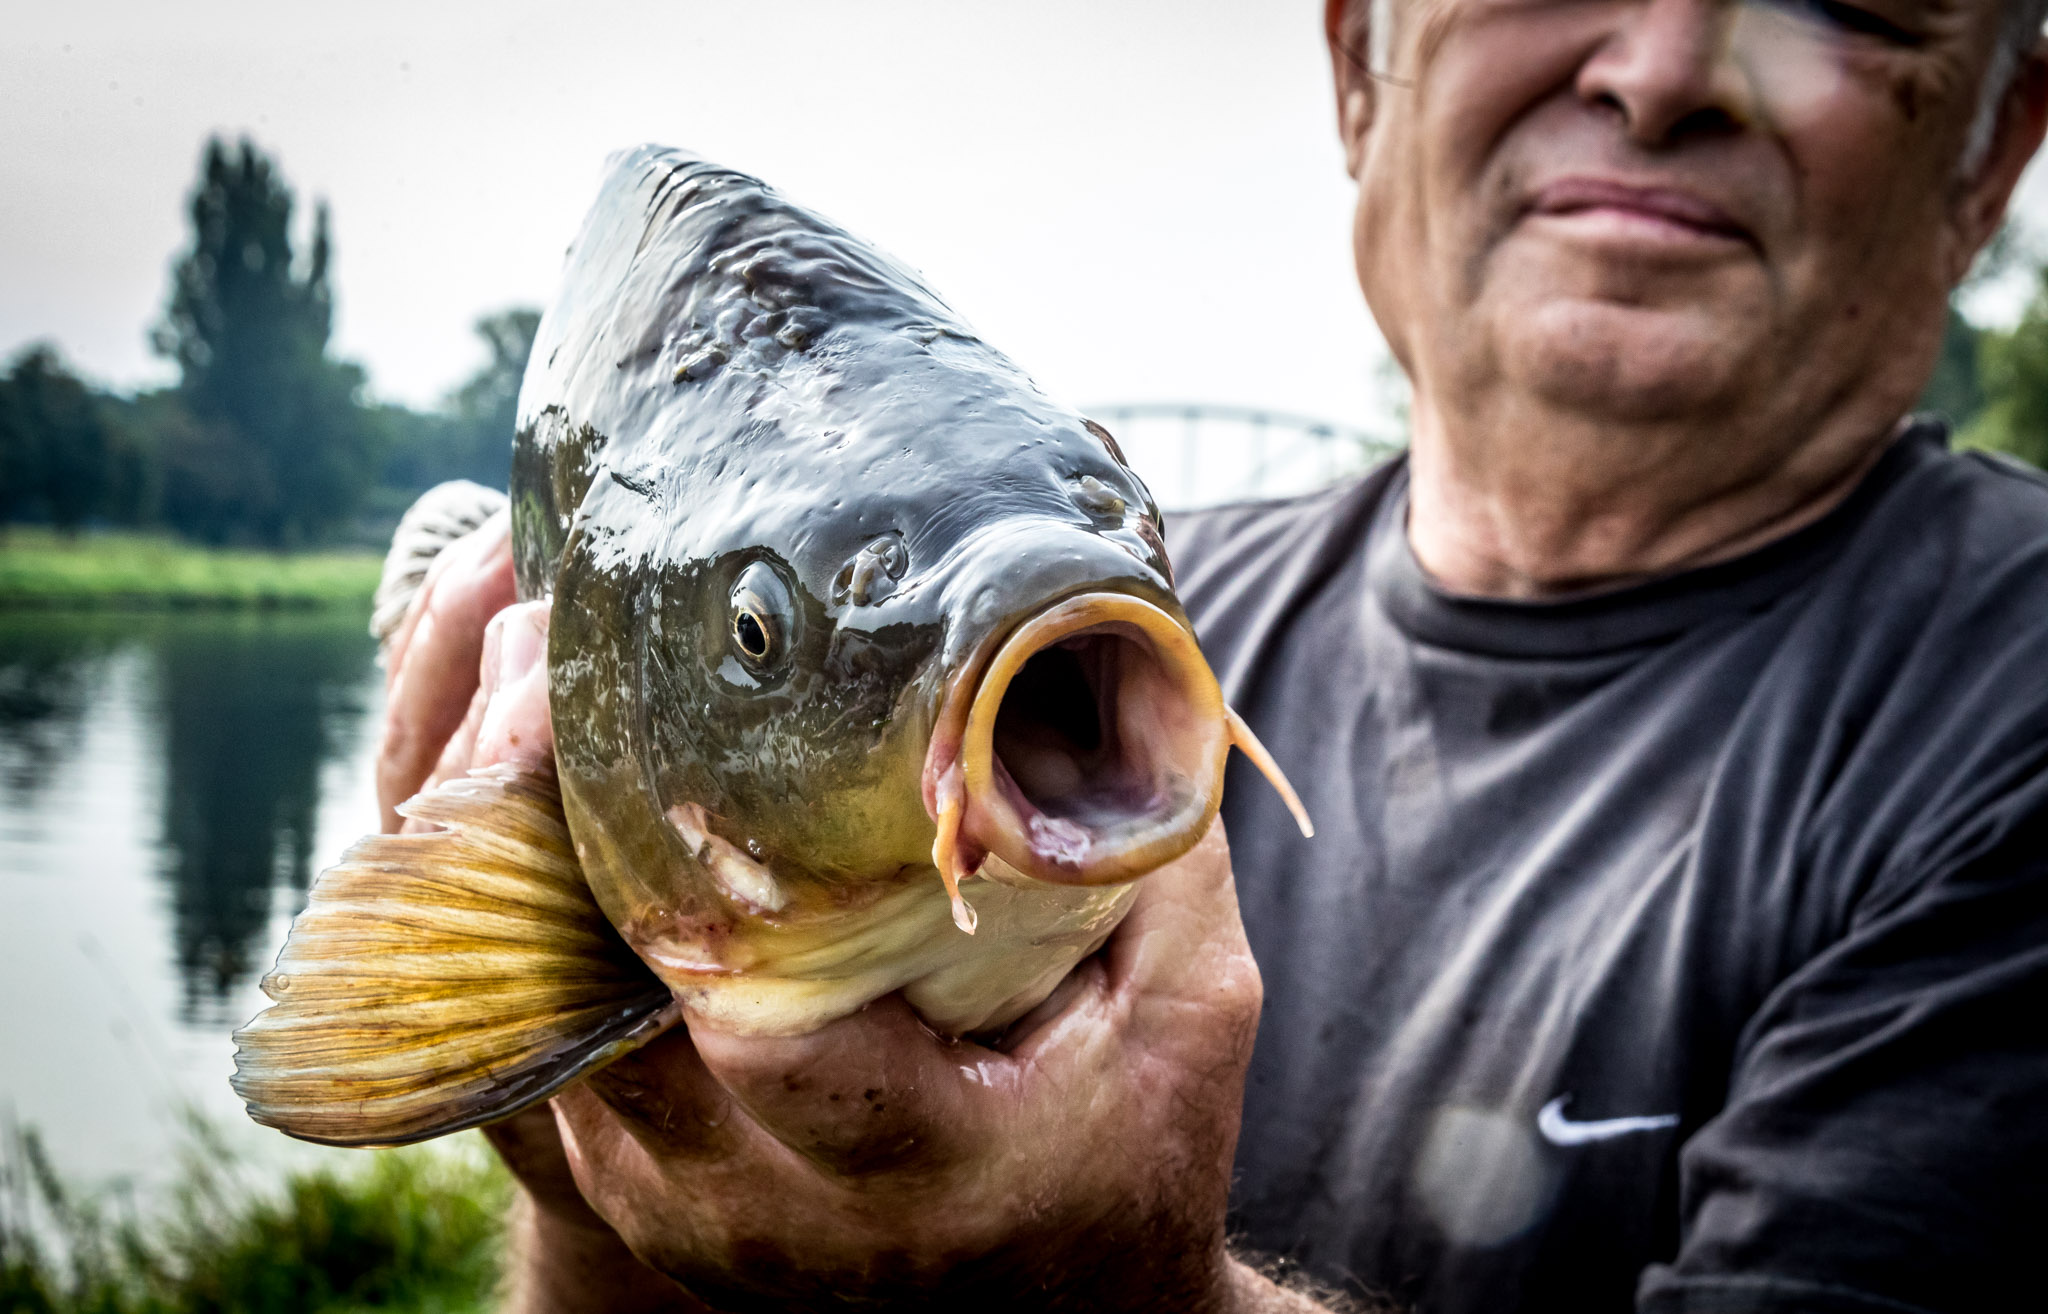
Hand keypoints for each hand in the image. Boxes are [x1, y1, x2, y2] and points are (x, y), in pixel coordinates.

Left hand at [373, 527, 1315, 1312]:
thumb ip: (1153, 851)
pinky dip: (522, 924)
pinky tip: (539, 804)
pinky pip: (532, 1042)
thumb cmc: (1130, 1162)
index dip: (686, 874)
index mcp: (904, 1164)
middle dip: (547, 822)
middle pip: (587, 1008)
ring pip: (530, 1022)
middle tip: (553, 653)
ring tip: (533, 694)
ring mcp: (668, 1207)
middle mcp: (753, 1204)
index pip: (753, 1027)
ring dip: (514, 859)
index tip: (654, 714)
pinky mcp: (624, 1191)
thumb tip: (1112, 663)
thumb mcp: (1188, 1015)